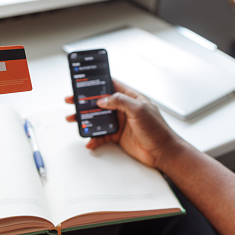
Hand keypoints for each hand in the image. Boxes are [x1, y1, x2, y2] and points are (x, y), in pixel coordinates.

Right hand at [65, 80, 185, 170]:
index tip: (84, 81)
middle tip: (71, 100)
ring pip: (98, 119)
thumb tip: (103, 99)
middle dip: (85, 102)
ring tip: (73, 119)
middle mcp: (124, 109)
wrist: (163, 152)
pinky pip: (102, 136)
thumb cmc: (158, 129)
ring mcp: (121, 123)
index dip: (98, 83)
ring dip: (85, 119)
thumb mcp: (139, 109)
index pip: (112, 85)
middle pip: (100, 102)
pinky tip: (89, 141)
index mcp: (131, 98)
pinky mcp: (119, 137)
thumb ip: (120, 101)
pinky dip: (94, 139)